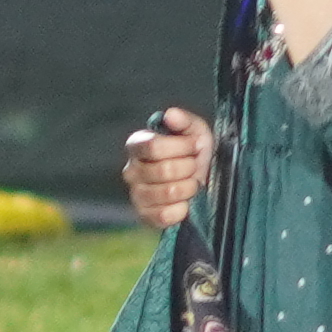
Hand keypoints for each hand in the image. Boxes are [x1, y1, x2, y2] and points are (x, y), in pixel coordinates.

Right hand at [119, 109, 214, 230]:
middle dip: (189, 168)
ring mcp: (135, 195)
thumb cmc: (194, 155)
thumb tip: (170, 115)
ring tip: (191, 184)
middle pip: (164, 170)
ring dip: (189, 188)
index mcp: (137, 145)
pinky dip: (183, 209)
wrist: (201, 185)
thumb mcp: (195, 133)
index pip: (154, 146)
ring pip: (168, 192)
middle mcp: (130, 170)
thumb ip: (184, 121)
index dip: (181, 147)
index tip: (195, 145)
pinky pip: (165, 215)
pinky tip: (185, 203)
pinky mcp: (144, 216)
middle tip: (193, 167)